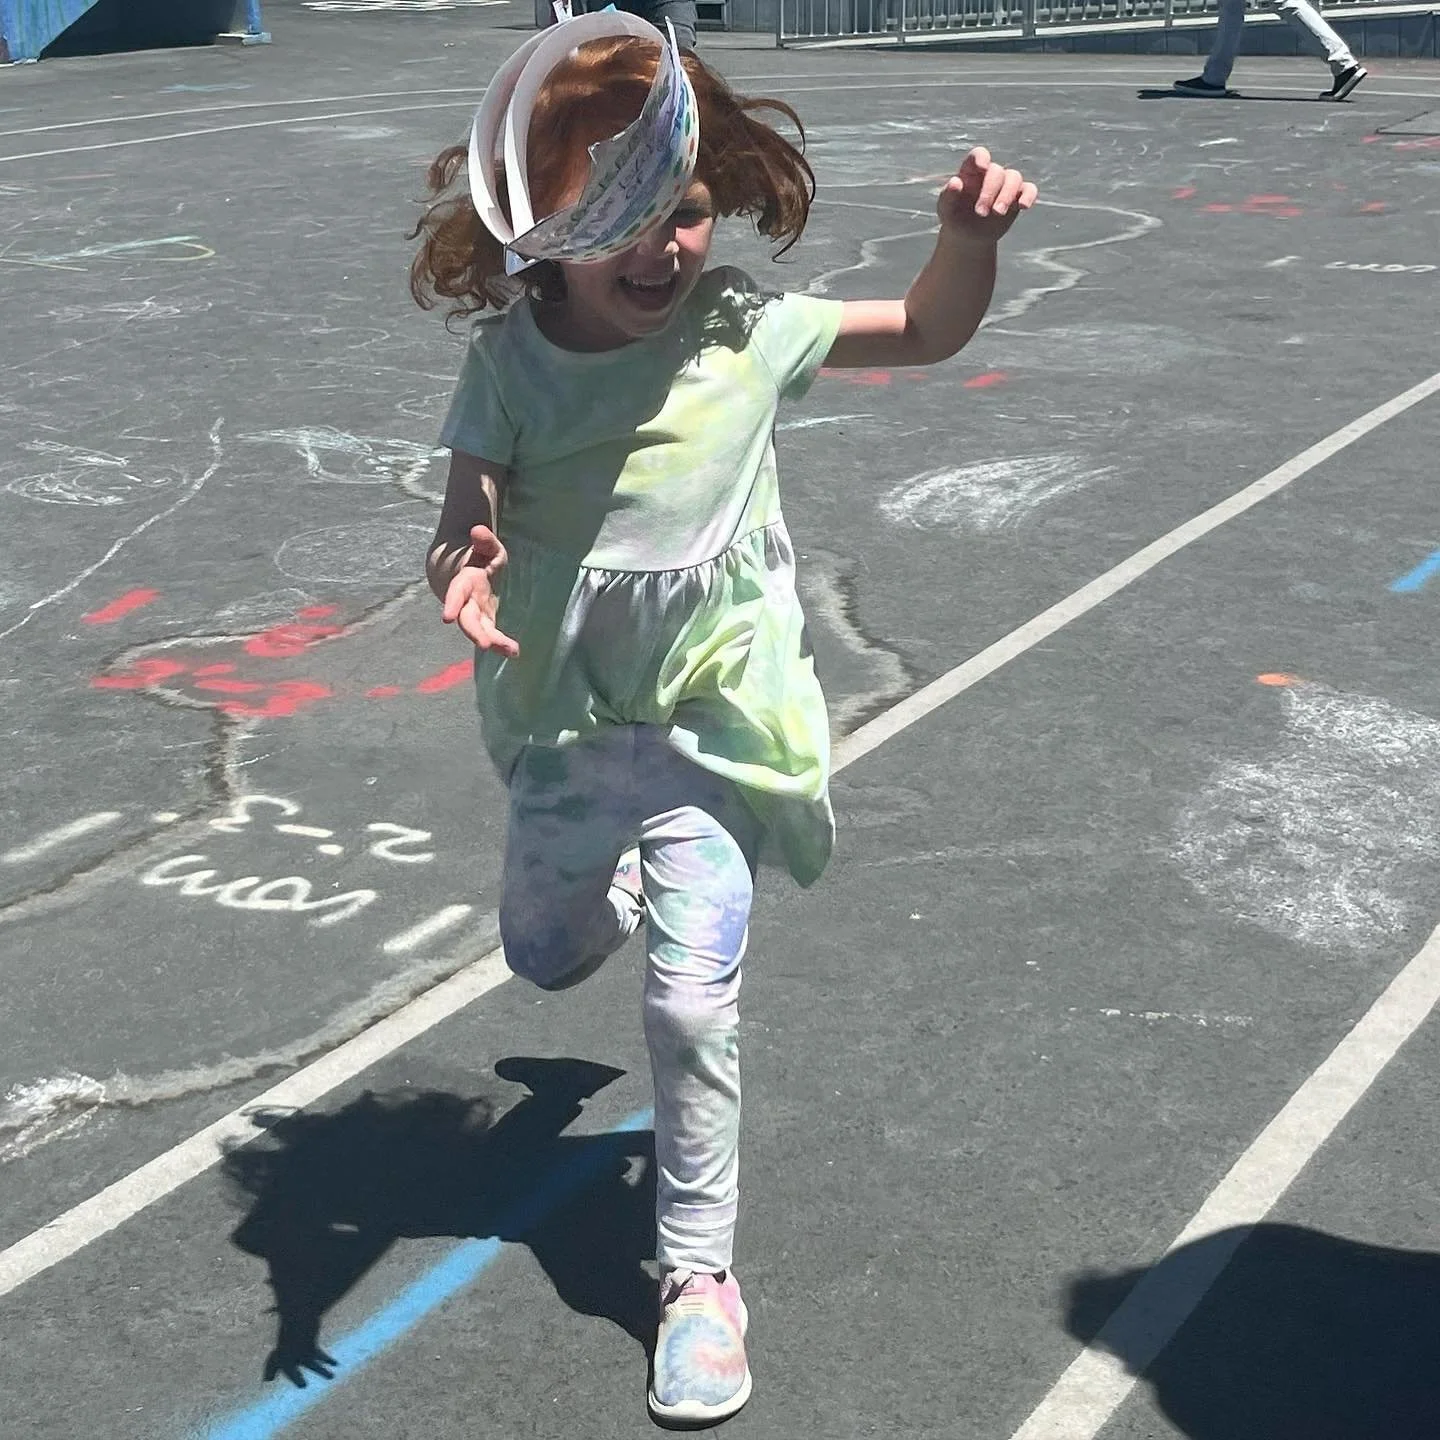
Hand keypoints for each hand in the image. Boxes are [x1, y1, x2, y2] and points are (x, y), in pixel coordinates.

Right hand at [441, 525, 519, 655]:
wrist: (471, 571)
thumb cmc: (481, 557)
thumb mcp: (487, 546)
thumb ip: (485, 540)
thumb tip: (477, 530)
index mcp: (465, 582)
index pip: (456, 593)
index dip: (451, 604)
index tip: (446, 618)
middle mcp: (466, 602)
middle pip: (467, 620)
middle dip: (474, 632)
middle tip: (484, 645)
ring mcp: (476, 614)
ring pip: (480, 631)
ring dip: (493, 642)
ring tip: (511, 650)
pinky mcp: (486, 622)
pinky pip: (492, 635)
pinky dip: (501, 645)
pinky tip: (514, 653)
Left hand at [937, 147, 1038, 243]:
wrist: (967, 237)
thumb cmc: (955, 218)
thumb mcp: (946, 209)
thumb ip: (948, 195)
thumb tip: (955, 182)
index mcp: (971, 172)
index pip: (979, 155)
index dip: (982, 158)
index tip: (981, 168)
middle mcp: (990, 174)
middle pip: (997, 171)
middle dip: (990, 191)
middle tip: (981, 213)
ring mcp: (1005, 185)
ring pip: (1014, 177)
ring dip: (1007, 195)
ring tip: (998, 213)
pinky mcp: (1017, 197)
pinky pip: (1029, 189)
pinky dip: (1028, 196)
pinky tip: (1023, 206)